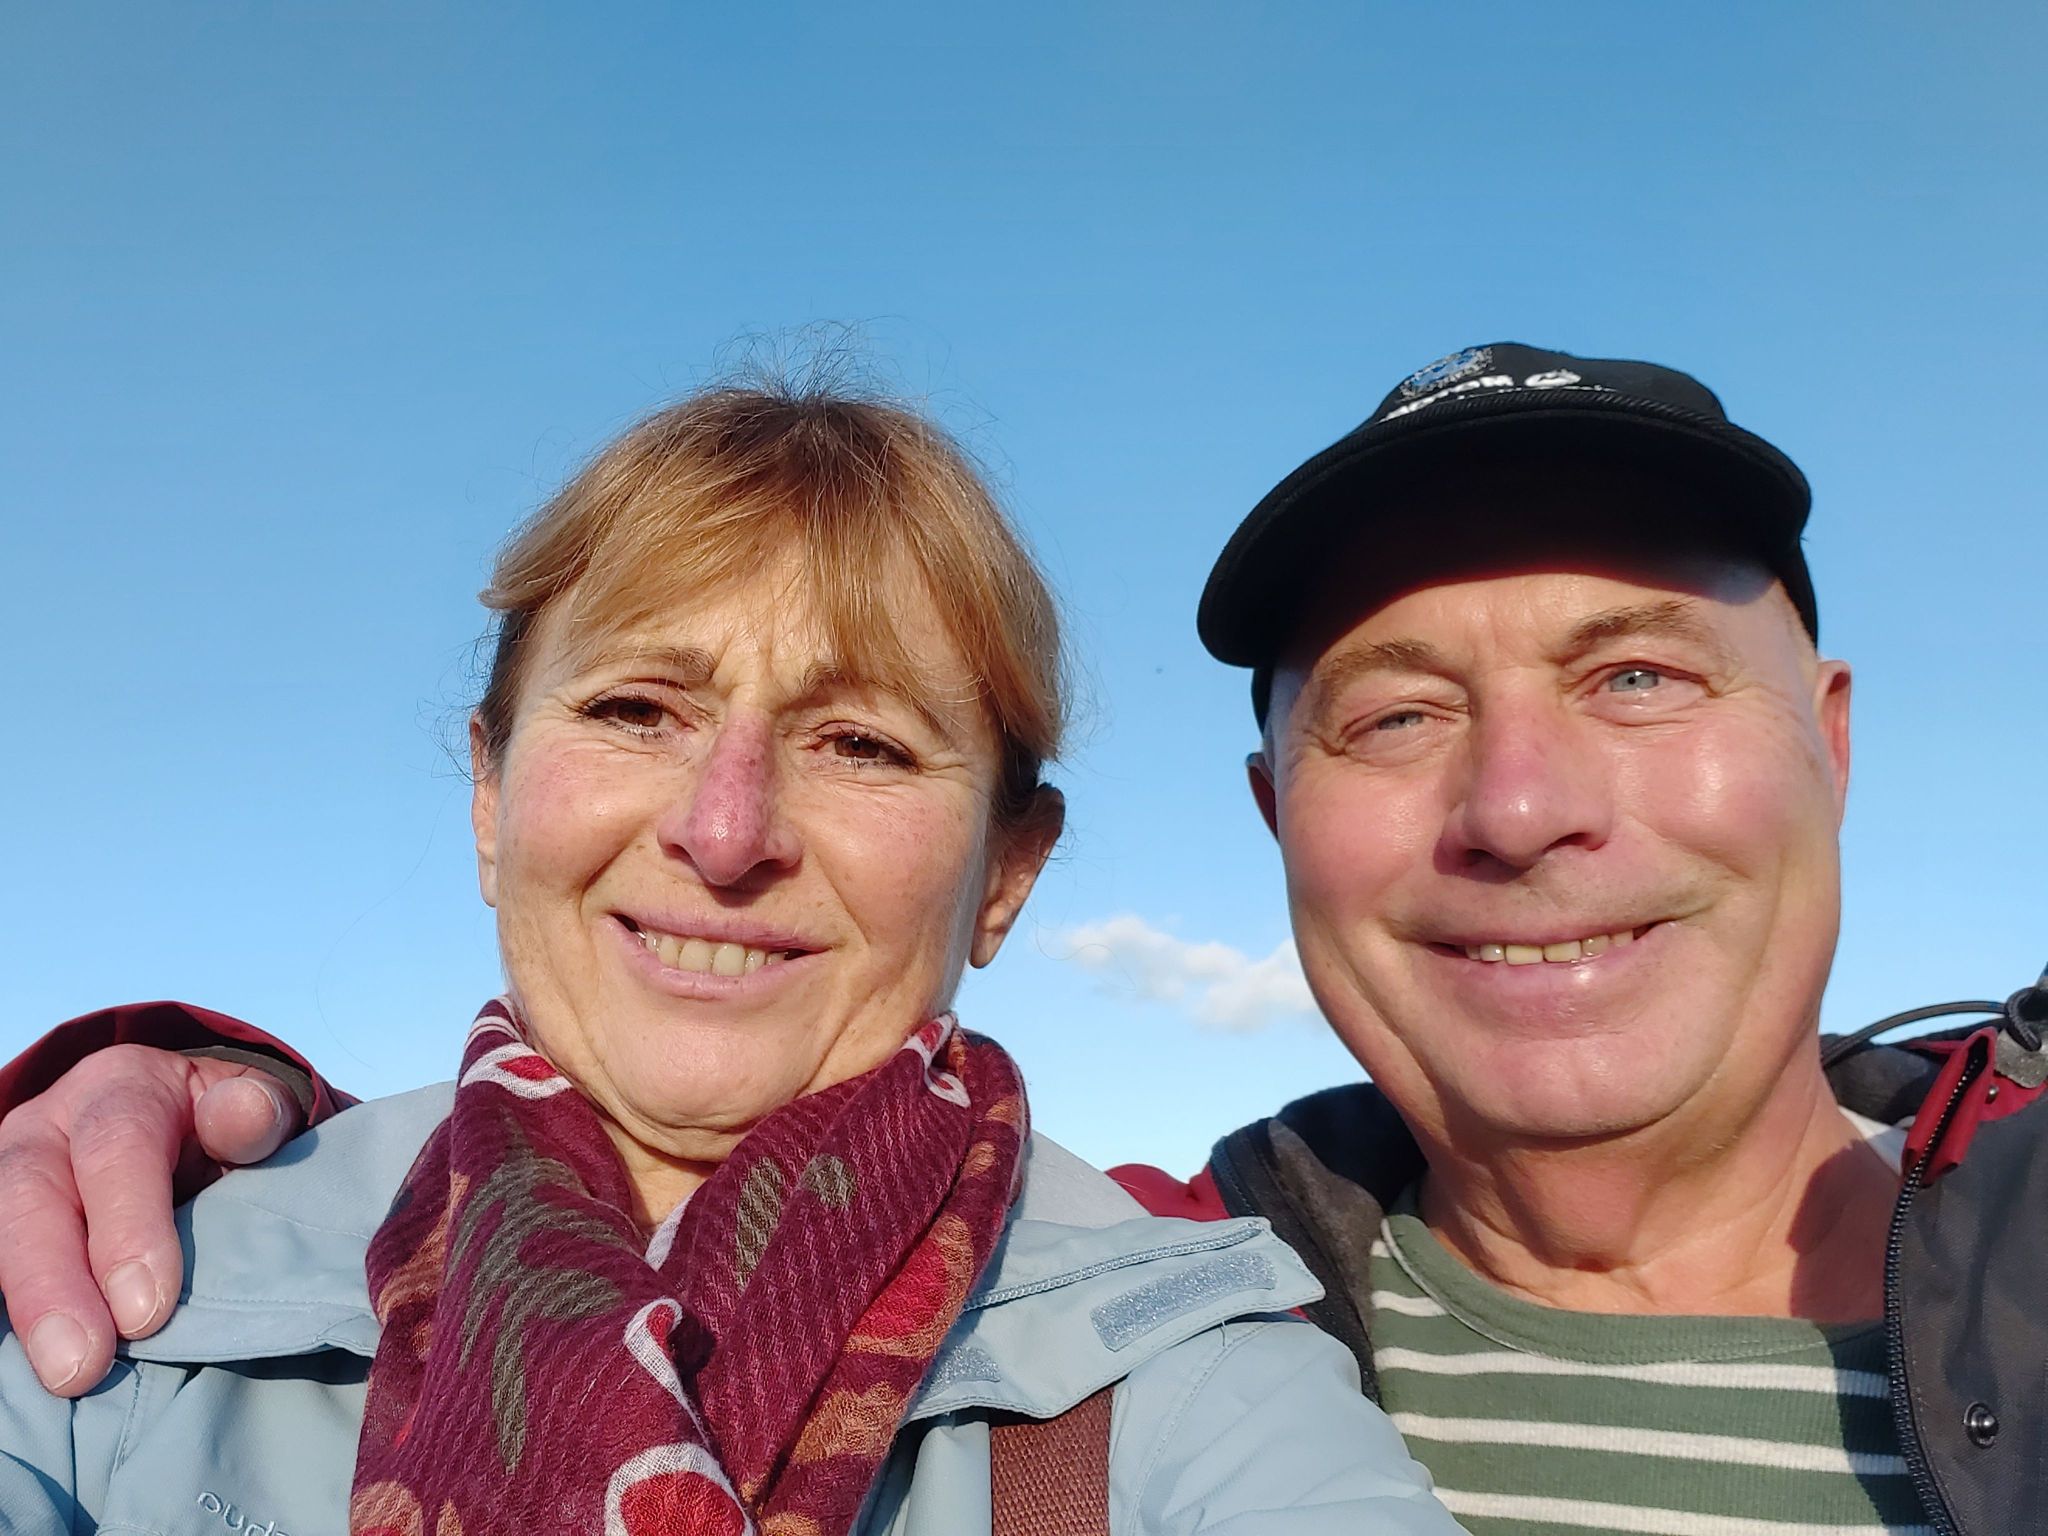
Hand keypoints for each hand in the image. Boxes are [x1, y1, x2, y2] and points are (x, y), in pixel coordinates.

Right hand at [0, 1045, 303, 1395]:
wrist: (184, 1117)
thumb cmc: (222, 1123)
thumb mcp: (252, 1105)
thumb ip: (256, 1113)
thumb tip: (248, 1114)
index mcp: (120, 1090)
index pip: (115, 1148)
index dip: (127, 1229)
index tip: (147, 1311)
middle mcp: (50, 1129)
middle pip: (32, 1198)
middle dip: (53, 1286)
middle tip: (82, 1365)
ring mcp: (13, 1177)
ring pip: (1, 1231)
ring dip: (28, 1309)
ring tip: (61, 1377)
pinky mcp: (7, 1226)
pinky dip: (10, 1315)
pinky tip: (28, 1367)